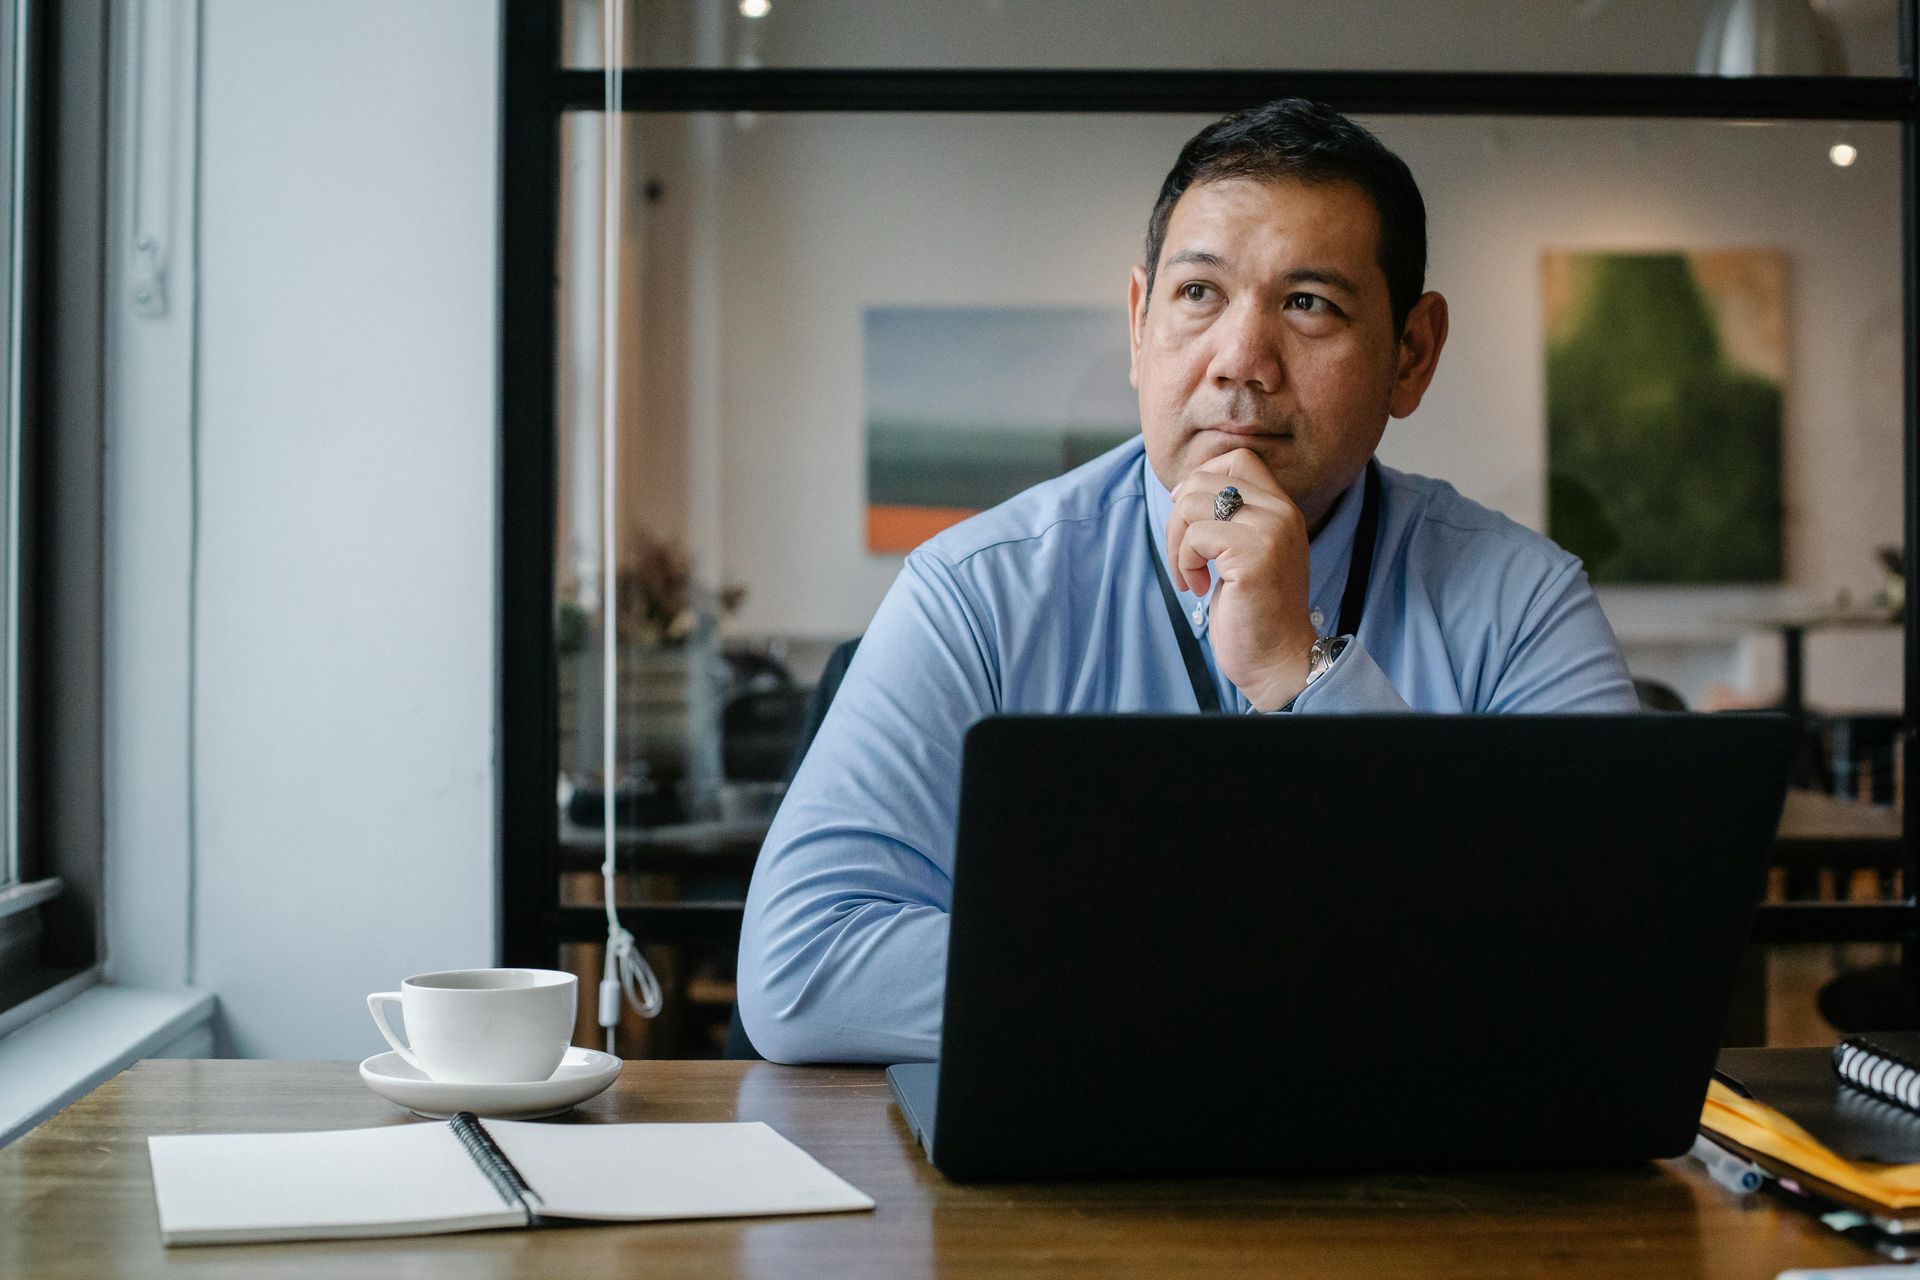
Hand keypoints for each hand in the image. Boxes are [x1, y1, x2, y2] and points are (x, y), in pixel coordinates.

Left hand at [1165, 448, 1320, 710]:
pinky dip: (1184, 564)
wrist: (1278, 658)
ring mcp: (1269, 531)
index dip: (1201, 481)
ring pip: (1192, 505)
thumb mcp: (1244, 551)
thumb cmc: (1253, 611)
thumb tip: (1182, 489)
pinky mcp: (1253, 555)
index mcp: (1281, 508)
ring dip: (1177, 545)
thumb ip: (1228, 517)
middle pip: (1204, 480)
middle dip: (1178, 519)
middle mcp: (1280, 512)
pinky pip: (1195, 537)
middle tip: (1185, 558)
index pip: (1237, 460)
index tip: (1191, 523)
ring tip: (1191, 576)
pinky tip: (1200, 589)